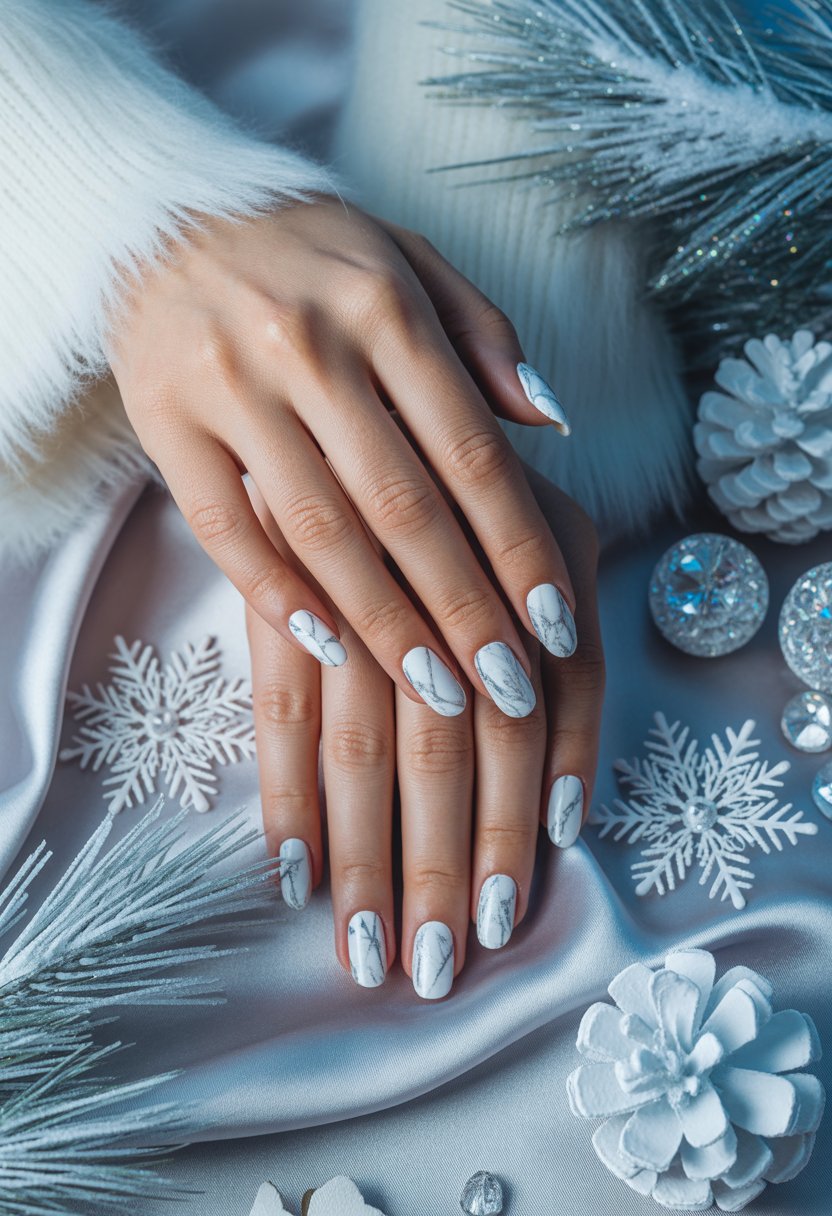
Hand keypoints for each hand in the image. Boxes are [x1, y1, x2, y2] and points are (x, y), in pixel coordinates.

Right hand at [108, 197, 577, 721]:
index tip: (555, 624)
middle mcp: (310, 346)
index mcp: (386, 307)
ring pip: (320, 531)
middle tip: (510, 689)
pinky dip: (276, 593)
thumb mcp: (406, 260)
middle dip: (466, 610)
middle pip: (405, 507)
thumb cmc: (305, 249)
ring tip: (439, 694)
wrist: (157, 209)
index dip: (518, 548)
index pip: (471, 452)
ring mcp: (230, 386)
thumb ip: (483, 335)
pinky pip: (224, 527)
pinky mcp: (164, 422)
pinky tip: (329, 647)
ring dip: (385, 624)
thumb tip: (550, 420)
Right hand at [245, 470, 602, 996]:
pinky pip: (280, 709)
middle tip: (441, 964)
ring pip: (367, 741)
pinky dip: (287, 791)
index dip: (530, 813)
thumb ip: (575, 643)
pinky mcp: (274, 590)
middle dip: (449, 860)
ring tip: (367, 949)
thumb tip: (570, 812)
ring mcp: (353, 578)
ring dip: (369, 851)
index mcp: (538, 544)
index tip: (514, 907)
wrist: (332, 378)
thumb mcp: (550, 517)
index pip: (557, 704)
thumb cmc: (463, 471)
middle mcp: (449, 564)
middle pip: (458, 743)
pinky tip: (290, 872)